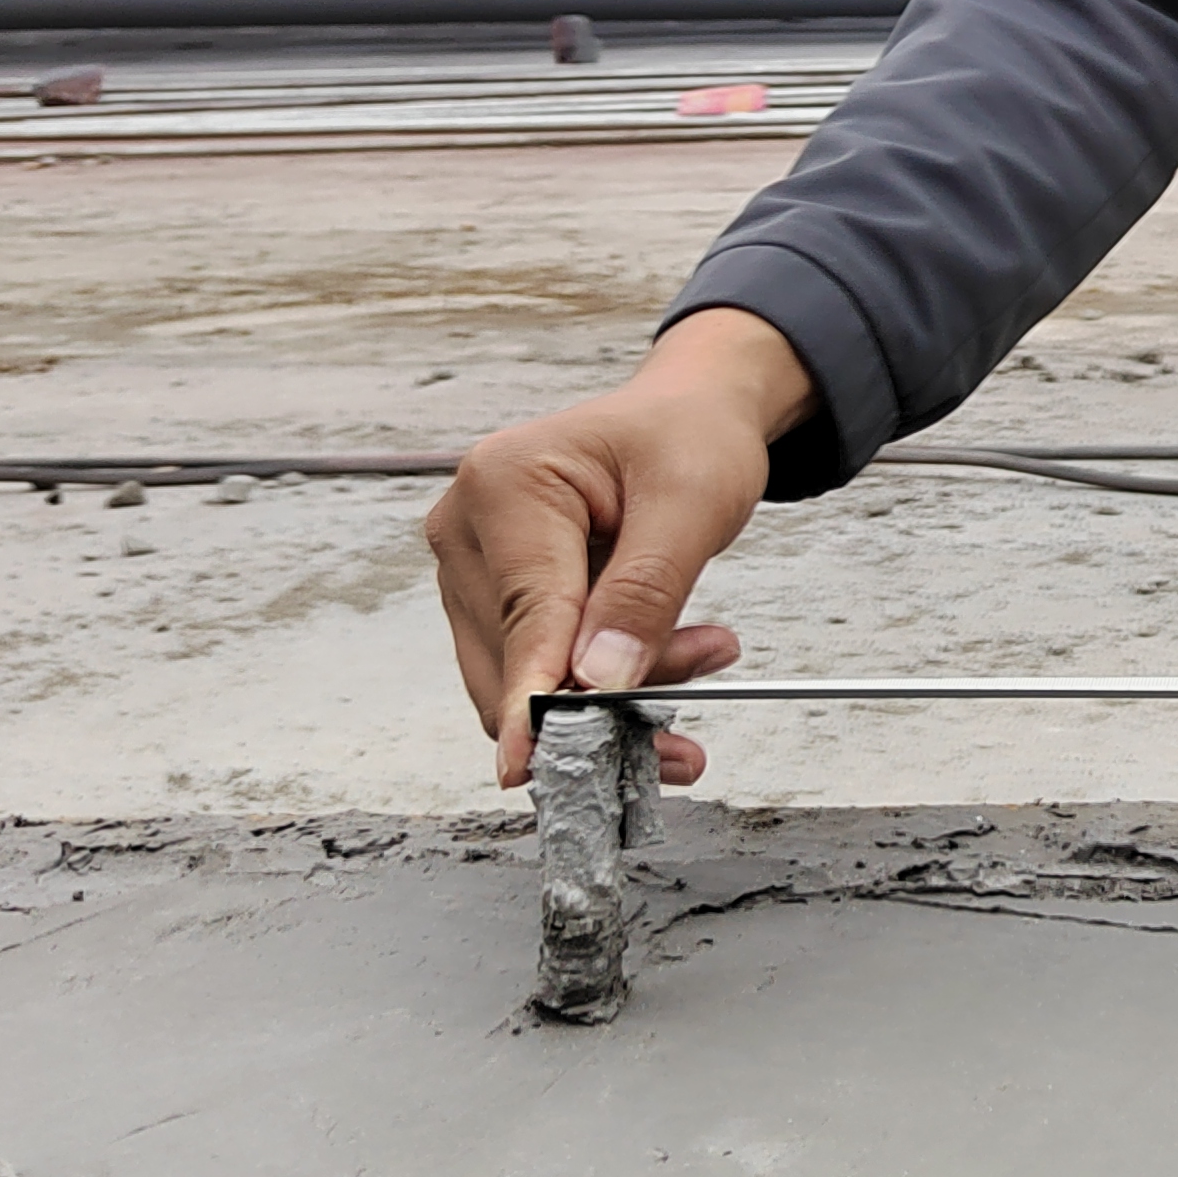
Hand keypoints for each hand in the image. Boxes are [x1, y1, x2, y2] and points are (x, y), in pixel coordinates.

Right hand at [423, 307, 812, 788]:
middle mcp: (468, 525)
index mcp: (505, 483)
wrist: (689, 414)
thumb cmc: (689, 436)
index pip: (525, 614)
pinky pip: (539, 664)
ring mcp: (474, 563)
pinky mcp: (494, 593)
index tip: (532, 762)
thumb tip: (598, 679)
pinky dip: (604, 676)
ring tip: (708, 651)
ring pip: (528, 674)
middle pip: (519, 657)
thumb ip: (645, 592)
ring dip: (617, 687)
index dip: (535, 696)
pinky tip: (674, 653)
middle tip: (696, 707)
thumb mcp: (692, 503)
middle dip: (606, 696)